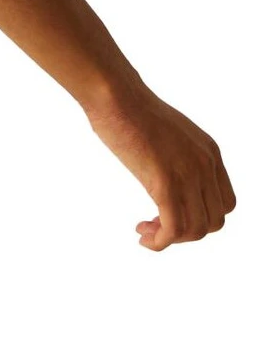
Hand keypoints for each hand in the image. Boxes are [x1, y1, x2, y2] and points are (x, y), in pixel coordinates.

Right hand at [84, 84, 235, 248]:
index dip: (201, 216)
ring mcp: (188, 174)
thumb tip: (163, 171)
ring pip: (196, 229)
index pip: (224, 202)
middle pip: (213, 220)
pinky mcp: (165, 182)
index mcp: (210, 152)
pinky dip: (160, 242)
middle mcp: (206, 165)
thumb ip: (177, 154)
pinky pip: (173, 228)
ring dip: (171, 239)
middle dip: (187, 231)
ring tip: (146, 231)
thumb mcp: (167, 132)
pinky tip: (143, 238)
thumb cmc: (127, 106)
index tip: (172, 212)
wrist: (114, 94)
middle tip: (156, 224)